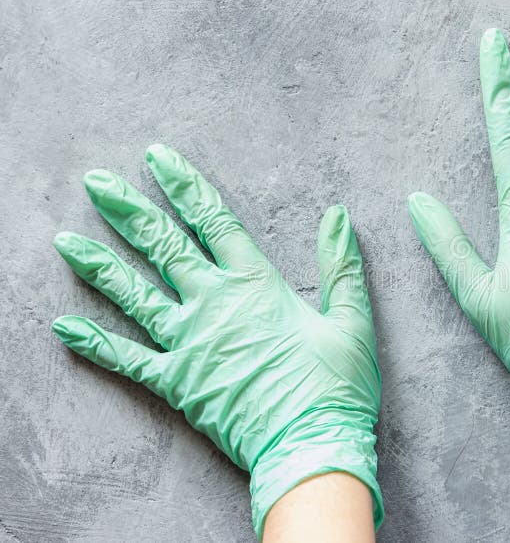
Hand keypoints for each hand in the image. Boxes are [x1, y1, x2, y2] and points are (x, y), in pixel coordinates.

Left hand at [52, 144, 382, 536]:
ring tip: (65, 241)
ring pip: (134, 295)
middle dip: (129, 211)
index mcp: (256, 286)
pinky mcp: (177, 383)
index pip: (214, 222)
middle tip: (96, 183)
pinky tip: (63, 325)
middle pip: (163, 248)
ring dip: (100, 265)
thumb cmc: (335, 385)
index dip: (185, 186)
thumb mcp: (352, 320)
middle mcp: (214, 305)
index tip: (158, 158)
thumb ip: (341, 265)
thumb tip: (338, 216)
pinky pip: (128, 360)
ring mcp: (189, 344)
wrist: (311, 445)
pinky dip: (95, 344)